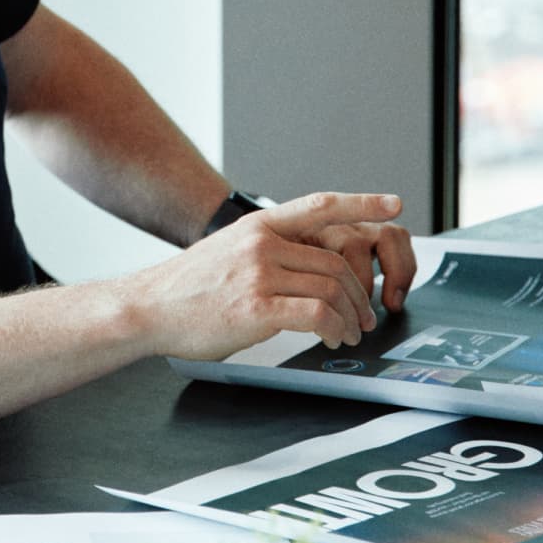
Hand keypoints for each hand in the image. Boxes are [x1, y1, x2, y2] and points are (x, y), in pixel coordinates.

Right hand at [131, 191, 408, 359]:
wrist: (148, 308)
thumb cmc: (187, 288)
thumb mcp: (227, 252)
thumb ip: (266, 251)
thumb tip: (305, 267)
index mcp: (257, 226)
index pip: (319, 205)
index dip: (361, 203)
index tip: (394, 205)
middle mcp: (261, 244)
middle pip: (335, 262)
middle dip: (359, 293)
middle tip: (364, 317)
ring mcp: (259, 274)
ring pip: (332, 289)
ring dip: (350, 317)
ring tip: (348, 334)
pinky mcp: (258, 308)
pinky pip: (317, 314)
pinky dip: (334, 329)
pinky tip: (331, 339)